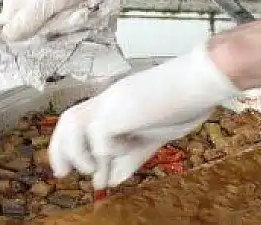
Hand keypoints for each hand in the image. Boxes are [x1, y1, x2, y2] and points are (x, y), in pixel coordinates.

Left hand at [49, 41, 238, 187]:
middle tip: (62, 174)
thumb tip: (111, 180)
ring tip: (91, 170)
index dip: (69, 144)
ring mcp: (113, 101)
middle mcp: (109, 99)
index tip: (68, 168)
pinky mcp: (121, 108)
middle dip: (60, 149)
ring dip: (77, 152)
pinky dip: (104, 151)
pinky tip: (121, 152)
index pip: (81, 120)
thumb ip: (132, 155)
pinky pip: (99, 134)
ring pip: (73, 123)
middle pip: (69, 119)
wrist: (201, 81)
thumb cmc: (185, 104)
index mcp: (117, 103)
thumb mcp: (153, 136)